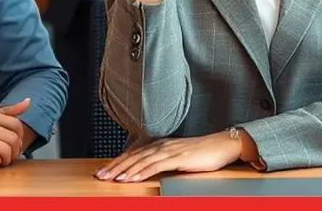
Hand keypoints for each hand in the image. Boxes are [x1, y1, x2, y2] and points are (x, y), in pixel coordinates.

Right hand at [0, 98, 29, 168]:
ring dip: (5, 160)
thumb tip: (28, 102)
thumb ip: (7, 111)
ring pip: (5, 150)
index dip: (20, 137)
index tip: (17, 145)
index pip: (16, 124)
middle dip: (14, 151)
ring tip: (1, 162)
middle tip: (10, 158)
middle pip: (13, 139)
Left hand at [94, 131, 241, 182]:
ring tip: (111, 178)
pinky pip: (155, 165)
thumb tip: (149, 169)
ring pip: (141, 160)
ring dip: (124, 170)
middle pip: (134, 156)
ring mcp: (170, 150)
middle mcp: (162, 145)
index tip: (104, 170)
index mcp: (162, 144)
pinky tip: (131, 178)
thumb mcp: (179, 156)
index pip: (135, 153)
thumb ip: (164, 161)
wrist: (222, 145)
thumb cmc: (203, 153)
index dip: (118, 161)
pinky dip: (141, 172)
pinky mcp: (177, 157)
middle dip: (115, 166)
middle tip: (100, 175)